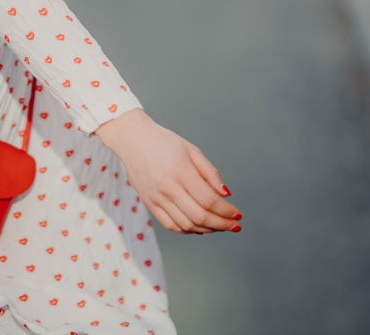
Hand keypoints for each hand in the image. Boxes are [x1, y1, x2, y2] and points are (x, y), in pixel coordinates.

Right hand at [95, 108, 241, 234]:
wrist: (131, 139)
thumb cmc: (163, 141)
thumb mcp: (190, 149)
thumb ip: (209, 172)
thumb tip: (226, 194)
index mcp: (180, 171)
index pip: (209, 200)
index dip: (226, 210)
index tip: (237, 213)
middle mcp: (168, 187)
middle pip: (200, 216)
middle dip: (221, 224)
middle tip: (234, 225)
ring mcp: (157, 198)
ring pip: (186, 225)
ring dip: (207, 229)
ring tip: (219, 226)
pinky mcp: (149, 203)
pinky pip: (171, 225)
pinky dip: (188, 230)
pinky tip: (199, 226)